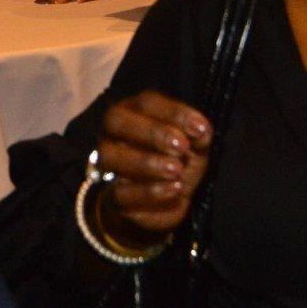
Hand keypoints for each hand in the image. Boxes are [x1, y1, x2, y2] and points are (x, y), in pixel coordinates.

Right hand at [95, 91, 212, 243]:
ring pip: (110, 156)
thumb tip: (201, 132)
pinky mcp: (110, 197)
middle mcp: (113, 134)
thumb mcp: (195, 148)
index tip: (200, 129)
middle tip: (182, 147)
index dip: (174, 113)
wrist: (167, 205)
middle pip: (117, 120)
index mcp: (135, 113)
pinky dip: (148, 191)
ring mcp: (106, 164)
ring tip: (176, 170)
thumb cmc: (178, 163)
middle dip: (152, 132)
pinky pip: (119, 192)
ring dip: (146, 162)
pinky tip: (174, 189)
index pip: (147, 103)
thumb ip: (198, 137)